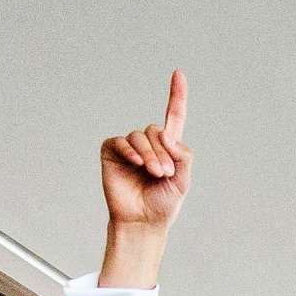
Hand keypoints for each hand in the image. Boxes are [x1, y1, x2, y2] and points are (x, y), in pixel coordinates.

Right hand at [97, 70, 191, 287]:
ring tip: (153, 173)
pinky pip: (121, 142)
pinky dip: (130, 151)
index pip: (173, 116)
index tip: (178, 73)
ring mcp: (129, 147)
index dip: (176, 95)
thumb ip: (182, 153)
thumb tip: (165, 134)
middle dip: (162, 152)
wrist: (143, 222)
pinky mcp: (112, 152)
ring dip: (149, 154)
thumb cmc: (163, 203)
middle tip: (163, 174)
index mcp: (167, 147)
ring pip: (140, 136)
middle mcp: (148, 143)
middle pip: (156, 130)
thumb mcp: (183, 178)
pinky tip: (137, 163)